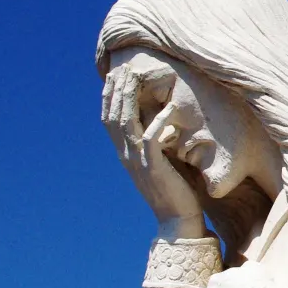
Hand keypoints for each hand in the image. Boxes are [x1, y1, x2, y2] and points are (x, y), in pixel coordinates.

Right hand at [102, 56, 204, 238]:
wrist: (177, 219)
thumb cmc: (174, 188)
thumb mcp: (159, 161)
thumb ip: (153, 143)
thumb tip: (157, 122)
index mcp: (126, 153)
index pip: (110, 120)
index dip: (110, 97)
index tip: (114, 75)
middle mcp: (127, 156)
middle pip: (113, 117)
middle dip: (116, 91)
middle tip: (120, 68)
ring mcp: (138, 162)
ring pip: (127, 124)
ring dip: (129, 98)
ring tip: (134, 78)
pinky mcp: (154, 168)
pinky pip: (152, 140)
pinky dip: (158, 122)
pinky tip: (168, 107)